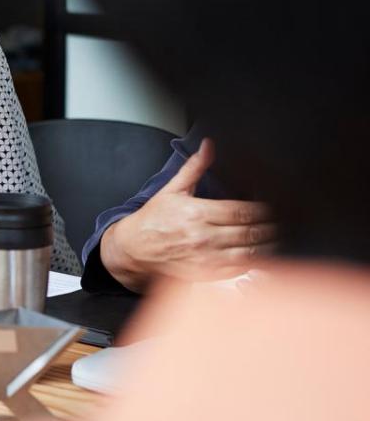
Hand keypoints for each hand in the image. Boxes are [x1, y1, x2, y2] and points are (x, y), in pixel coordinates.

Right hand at [100, 138, 274, 290]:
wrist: (134, 249)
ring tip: (281, 236)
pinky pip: (241, 269)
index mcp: (197, 213)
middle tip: (286, 221)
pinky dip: (257, 262)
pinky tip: (265, 253)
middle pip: (252, 232)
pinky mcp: (208, 274)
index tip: (276, 206)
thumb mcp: (172, 189)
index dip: (265, 209)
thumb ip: (195, 168)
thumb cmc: (153, 219)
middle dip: (273, 226)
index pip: (243, 212)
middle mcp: (204, 237)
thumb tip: (209, 145)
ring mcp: (207, 259)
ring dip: (270, 245)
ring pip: (251, 254)